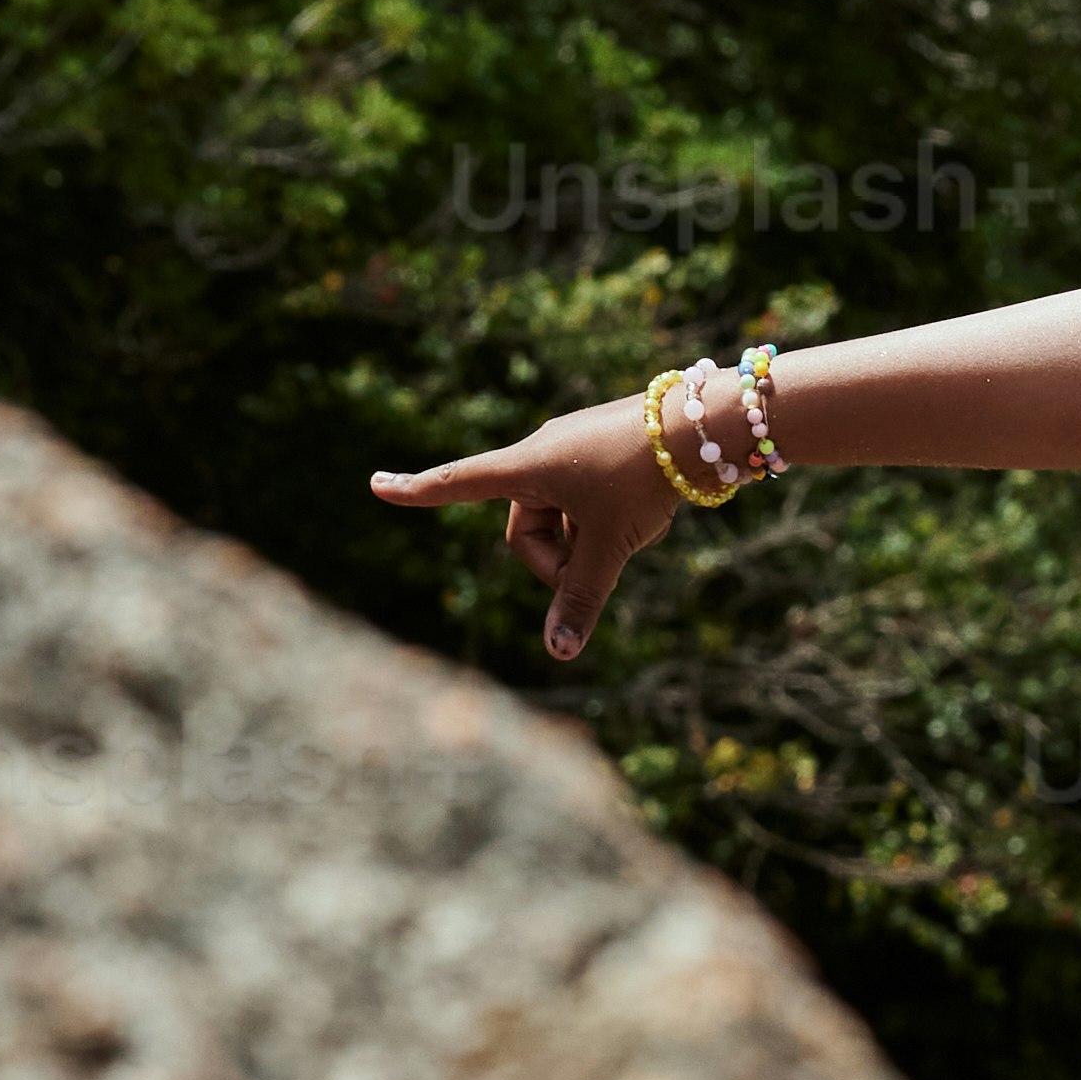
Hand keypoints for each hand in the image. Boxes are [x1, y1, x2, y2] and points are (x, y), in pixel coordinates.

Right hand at [367, 393, 681, 666]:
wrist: (702, 426)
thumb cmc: (645, 478)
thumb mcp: (609, 547)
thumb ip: (581, 599)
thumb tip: (557, 654)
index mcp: (525, 467)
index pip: (458, 483)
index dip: (417, 492)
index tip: (377, 485)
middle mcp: (540, 454)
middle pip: (528, 531)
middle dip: (560, 559)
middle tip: (599, 564)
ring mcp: (571, 452)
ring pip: (564, 522)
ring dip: (591, 541)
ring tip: (633, 525)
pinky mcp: (598, 454)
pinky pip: (589, 504)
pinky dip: (610, 522)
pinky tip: (647, 509)